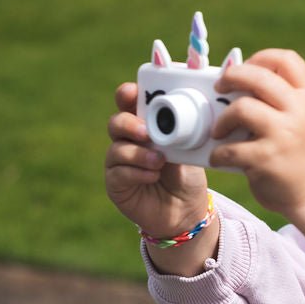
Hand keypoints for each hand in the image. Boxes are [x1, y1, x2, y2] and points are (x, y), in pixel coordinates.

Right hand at [105, 82, 214, 273]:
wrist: (186, 211)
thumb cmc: (187, 175)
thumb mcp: (188, 152)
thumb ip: (179, 135)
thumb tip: (180, 118)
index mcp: (146, 126)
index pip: (129, 104)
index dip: (126, 95)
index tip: (132, 92)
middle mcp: (129, 141)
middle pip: (116, 123)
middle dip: (129, 124)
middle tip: (145, 132)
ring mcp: (119, 162)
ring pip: (117, 148)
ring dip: (138, 153)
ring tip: (158, 161)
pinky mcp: (116, 184)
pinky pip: (118, 173)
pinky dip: (137, 172)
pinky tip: (153, 177)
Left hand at [211, 49, 304, 271]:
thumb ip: (289, 98)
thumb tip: (245, 79)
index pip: (286, 59)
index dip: (261, 58)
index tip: (247, 68)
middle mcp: (300, 112)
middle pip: (257, 76)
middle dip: (231, 77)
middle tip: (220, 87)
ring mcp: (284, 135)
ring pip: (241, 108)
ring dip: (222, 120)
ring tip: (219, 131)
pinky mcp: (267, 159)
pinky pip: (230, 148)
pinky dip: (219, 154)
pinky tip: (221, 158)